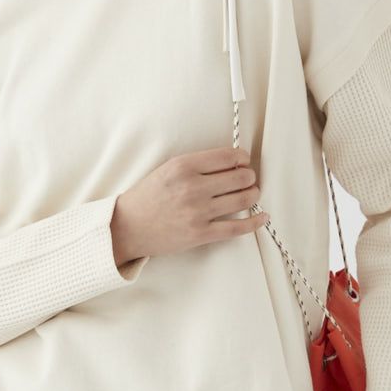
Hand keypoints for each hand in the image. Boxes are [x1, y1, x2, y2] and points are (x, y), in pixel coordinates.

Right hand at [110, 146, 269, 264]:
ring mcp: (197, 212)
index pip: (228, 156)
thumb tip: (234, 162)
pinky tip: (262, 216)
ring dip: (254, 194)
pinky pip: (237, 228)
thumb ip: (198, 164)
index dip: (242, 158)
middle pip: (241, 176)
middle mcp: (193, 187)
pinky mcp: (200, 234)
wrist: (127, 227)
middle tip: (248, 179)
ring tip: (252, 194)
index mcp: (184, 166)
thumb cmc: (148, 196)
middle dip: (250, 177)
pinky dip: (255, 222)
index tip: (243, 161)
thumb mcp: (168, 169)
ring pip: (243, 199)